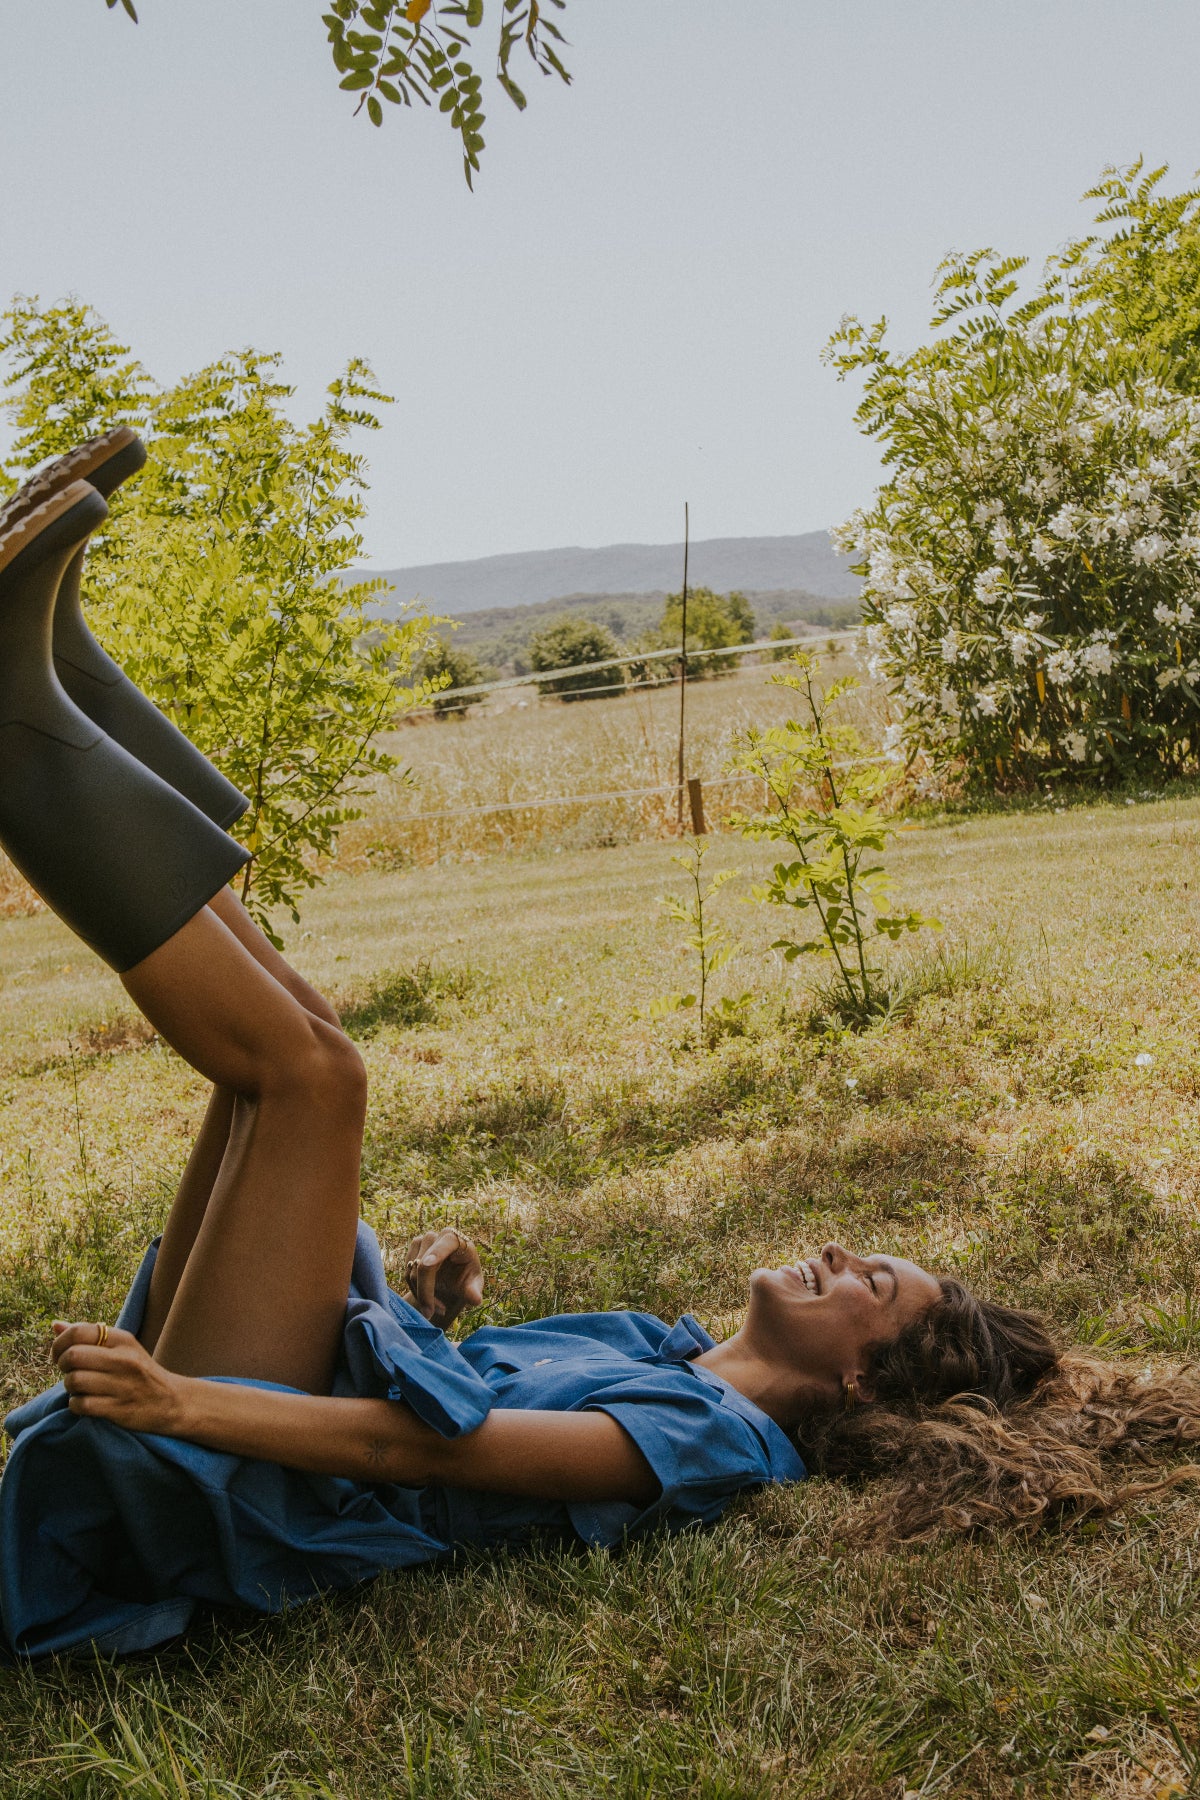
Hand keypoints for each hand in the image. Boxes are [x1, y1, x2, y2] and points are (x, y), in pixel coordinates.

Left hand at [50, 1321, 189, 1435]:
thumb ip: (89, 1336)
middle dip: (62, 1366)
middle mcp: (123, 1359)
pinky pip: (81, 1405)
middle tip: (69, 1372)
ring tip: (80, 1388)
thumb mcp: (122, 1348)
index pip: (78, 1332)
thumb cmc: (139, 1372)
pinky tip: (86, 1403)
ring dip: (70, 1387)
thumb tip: (55, 1326)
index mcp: (123, 1340)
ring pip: (74, 1381)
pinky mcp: (119, 1409)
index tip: (60, 1354)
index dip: (60, 1344)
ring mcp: (122, 1385)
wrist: (171, 1401)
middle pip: (73, 1356)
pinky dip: (76, 1405)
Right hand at [403, 1228, 483, 1326]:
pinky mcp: (411, 1251)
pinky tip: (428, 1298)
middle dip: (426, 1294)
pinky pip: (406, 1274)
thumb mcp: (473, 1284)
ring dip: (421, 1295)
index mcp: (454, 1239)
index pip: (444, 1246)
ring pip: (411, 1273)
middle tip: (432, 1313)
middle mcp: (435, 1236)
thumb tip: (476, 1300)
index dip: (435, 1255)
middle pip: (423, 1266)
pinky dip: (415, 1291)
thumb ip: (473, 1291)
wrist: (454, 1273)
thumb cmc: (466, 1276)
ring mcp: (420, 1242)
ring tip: (437, 1307)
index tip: (427, 1265)